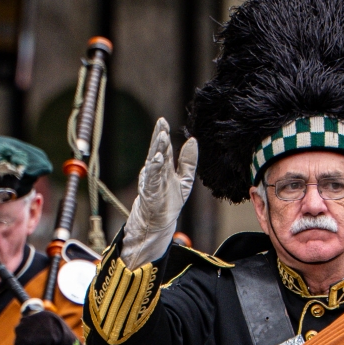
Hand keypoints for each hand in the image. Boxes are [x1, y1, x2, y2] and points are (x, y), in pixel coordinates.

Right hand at [121, 117, 198, 268]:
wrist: (158, 223)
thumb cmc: (169, 201)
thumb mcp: (184, 179)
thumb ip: (188, 161)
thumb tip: (192, 140)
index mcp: (162, 167)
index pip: (163, 148)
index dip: (162, 134)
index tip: (163, 121)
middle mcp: (155, 172)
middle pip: (157, 151)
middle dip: (159, 137)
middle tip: (161, 123)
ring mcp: (152, 182)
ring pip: (154, 162)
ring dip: (157, 149)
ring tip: (162, 136)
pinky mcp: (151, 192)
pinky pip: (152, 178)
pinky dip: (154, 168)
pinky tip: (157, 158)